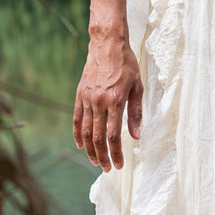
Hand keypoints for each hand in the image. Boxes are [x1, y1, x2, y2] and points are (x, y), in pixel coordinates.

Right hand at [73, 35, 142, 170]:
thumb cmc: (126, 65)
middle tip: (108, 169)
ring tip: (96, 162)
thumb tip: (136, 136)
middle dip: (103, 156)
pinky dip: (78, 134)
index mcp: (114, 101)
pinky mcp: (79, 95)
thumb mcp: (137, 87)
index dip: (116, 153)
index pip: (113, 135)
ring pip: (86, 132)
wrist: (107, 45)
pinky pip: (77, 119)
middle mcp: (98, 102)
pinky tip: (81, 146)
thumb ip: (136, 113)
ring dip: (91, 150)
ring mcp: (87, 99)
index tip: (120, 165)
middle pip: (98, 137)